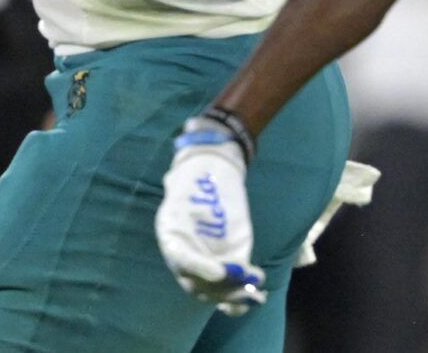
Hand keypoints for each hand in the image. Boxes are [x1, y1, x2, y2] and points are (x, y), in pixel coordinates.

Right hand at [156, 125, 265, 315]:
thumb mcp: (193, 171)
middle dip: (220, 286)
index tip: (220, 271)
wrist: (212, 170)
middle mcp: (186, 251)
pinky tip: (256, 295)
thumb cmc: (200, 169)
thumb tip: (195, 133)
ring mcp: (205, 258)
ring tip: (253, 293)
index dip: (198, 268)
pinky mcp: (226, 258)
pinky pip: (230, 284)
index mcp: (171, 231)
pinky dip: (242, 294)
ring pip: (214, 289)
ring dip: (233, 294)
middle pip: (198, 280)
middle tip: (242, 282)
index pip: (180, 257)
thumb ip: (192, 171)